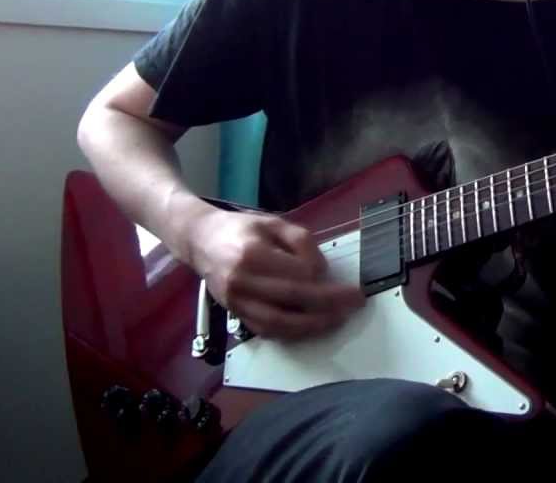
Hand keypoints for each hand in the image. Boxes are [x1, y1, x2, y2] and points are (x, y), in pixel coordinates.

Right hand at [181, 207, 364, 339]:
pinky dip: (292, 333)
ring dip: (313, 325)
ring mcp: (237, 302)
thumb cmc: (240, 229)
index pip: (297, 272)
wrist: (199, 241)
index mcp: (253, 253)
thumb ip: (300, 240)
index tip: (342, 278)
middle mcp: (243, 281)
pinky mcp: (235, 315)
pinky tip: (312, 327)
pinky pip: (267, 331)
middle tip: (355, 303)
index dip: (323, 278)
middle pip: (293, 299)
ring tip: (338, 320)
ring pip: (279, 323)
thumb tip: (320, 268)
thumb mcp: (272, 222)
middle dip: (329, 304)